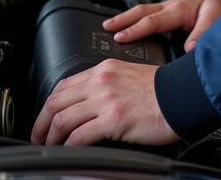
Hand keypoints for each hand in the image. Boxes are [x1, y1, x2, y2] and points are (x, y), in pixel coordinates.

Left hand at [32, 61, 177, 145]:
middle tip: (38, 135)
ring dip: (51, 136)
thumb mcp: (128, 75)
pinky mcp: (112, 119)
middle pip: (57, 100)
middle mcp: (101, 81)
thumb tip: (91, 105)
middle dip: (42, 121)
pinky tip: (67, 152)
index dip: (50, 103)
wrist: (181, 95)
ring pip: (63, 118)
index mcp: (104, 69)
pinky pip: (80, 135)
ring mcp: (105, 99)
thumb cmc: (162, 89)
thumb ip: (107, 85)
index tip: (46, 117)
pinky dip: (68, 146)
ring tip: (49, 146)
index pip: (65, 84)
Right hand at [103, 0, 220, 51]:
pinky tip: (127, 29)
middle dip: (122, 19)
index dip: (136, 30)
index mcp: (179, 9)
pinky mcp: (168, 14)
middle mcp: (170, 6)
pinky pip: (148, 17)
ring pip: (142, 12)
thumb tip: (189, 49)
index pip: (153, 20)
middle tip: (105, 28)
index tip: (120, 38)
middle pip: (141, 11)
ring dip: (125, 18)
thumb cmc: (219, 9)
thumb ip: (203, 34)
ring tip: (109, 27)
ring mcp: (168, 9)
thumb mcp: (216, 19)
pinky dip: (134, 21)